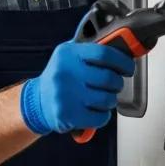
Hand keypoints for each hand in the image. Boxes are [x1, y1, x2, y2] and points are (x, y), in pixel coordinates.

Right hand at [20, 40, 135, 134]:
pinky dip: (101, 116)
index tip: (127, 68)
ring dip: (109, 101)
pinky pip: (100, 117)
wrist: (37, 102)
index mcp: (68, 54)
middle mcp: (65, 73)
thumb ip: (92, 50)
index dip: (122, 61)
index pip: (104, 53)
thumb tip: (124, 48)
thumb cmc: (60, 78)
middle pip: (109, 78)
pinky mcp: (67, 115)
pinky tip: (92, 111)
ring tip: (99, 98)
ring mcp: (64, 95)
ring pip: (107, 99)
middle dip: (116, 84)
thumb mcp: (69, 57)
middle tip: (112, 85)